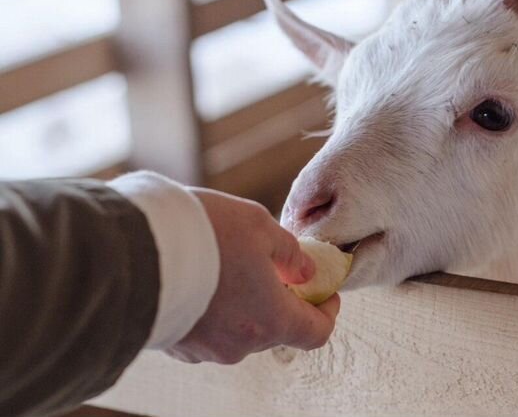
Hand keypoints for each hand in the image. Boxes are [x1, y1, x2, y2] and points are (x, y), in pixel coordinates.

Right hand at [166, 188, 339, 363]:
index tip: (325, 292)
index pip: (315, 333)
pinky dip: (214, 308)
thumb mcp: (260, 227)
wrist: (133, 250)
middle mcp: (239, 344)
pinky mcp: (176, 344)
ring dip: (244, 302)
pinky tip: (202, 276)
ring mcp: (205, 349)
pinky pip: (207, 328)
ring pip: (239, 327)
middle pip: (275, 328)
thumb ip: (290, 254)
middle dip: (280, 298)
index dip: (327, 312)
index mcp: (270, 320)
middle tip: (273, 265)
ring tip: (228, 263)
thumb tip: (305, 272)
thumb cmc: (204, 235)